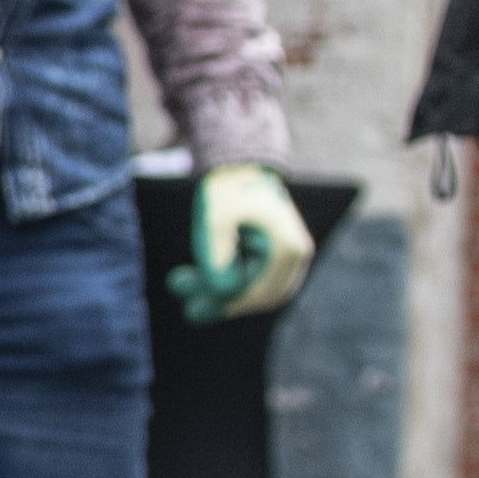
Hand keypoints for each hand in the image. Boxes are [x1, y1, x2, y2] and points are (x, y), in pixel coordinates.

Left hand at [165, 161, 314, 322]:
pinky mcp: (275, 255)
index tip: (193, 309)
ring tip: (181, 287)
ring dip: (221, 294)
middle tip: (187, 311)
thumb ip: (216, 256)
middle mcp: (297, 254)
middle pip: (261, 296)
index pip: (261, 292)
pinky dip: (226, 282)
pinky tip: (194, 279)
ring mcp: (289, 256)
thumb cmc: (227, 189)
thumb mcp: (213, 219)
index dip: (228, 306)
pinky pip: (253, 279)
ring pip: (256, 289)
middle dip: (223, 304)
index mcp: (289, 246)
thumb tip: (223, 293)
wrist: (240, 166)